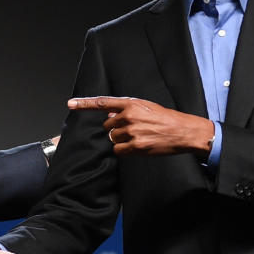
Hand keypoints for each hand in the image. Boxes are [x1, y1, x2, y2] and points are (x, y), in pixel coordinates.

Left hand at [68, 96, 213, 156]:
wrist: (183, 131)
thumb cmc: (166, 118)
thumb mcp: (146, 107)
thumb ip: (126, 109)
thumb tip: (109, 112)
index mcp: (131, 104)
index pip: (102, 102)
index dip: (84, 103)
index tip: (70, 103)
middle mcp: (128, 116)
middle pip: (107, 125)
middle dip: (115, 128)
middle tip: (133, 129)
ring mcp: (131, 132)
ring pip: (113, 138)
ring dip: (122, 140)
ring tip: (139, 137)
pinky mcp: (135, 146)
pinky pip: (118, 150)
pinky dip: (124, 150)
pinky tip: (138, 146)